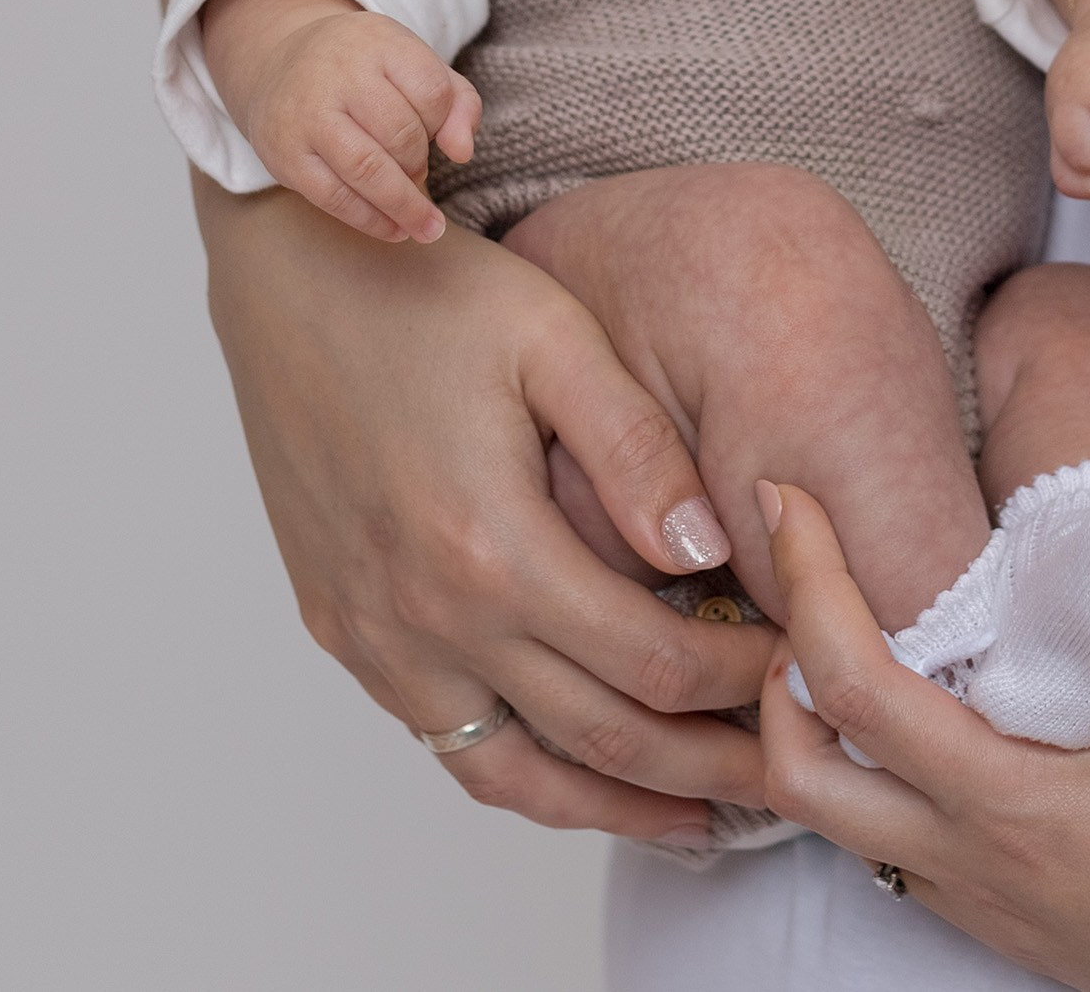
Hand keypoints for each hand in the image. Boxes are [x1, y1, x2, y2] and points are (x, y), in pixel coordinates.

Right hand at [193, 170, 775, 848]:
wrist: (288, 275)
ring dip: (614, 803)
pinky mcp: (343, 629)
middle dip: (706, 767)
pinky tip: (578, 766)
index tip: (802, 667)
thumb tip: (709, 549)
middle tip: (788, 773)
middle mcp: (424, 614)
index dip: (740, 680)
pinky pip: (444, 739)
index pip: (650, 661)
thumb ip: (634, 445)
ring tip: (699, 813)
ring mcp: (374, 635)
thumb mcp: (551, 334)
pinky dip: (523, 773)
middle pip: (597, 737)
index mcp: (488, 545)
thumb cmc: (425, 289)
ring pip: (512, 773)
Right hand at [203, 0, 478, 243]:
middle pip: (401, 134)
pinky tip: (393, 229)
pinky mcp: (285, 154)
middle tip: (420, 174)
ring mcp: (307, 115)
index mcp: (380, 43)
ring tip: (425, 226)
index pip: (432, 92)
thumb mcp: (413, 64)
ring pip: (367, 170)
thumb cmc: (365, 70)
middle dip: (419, 164)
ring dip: (404, 206)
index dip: (443, 123)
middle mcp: (339, 75)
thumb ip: (456, 102)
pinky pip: (334, 197)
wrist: (280, 63)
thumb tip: (462, 153)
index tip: (437, 135)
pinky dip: (371, 220)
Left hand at [755, 467, 1089, 991]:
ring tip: (844, 648)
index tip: (790, 505)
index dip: (807, 584)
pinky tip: (917, 728)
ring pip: (836, 826)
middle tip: (802, 591)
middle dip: (771, 676)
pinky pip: (892, 855)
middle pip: (797, 777)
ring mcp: (982, 905)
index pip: (855, 686)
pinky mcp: (1004, 928)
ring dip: (812, 734)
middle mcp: (973, 862)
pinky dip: (869, 782)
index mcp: (1012, 798)